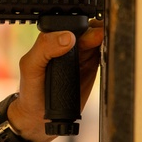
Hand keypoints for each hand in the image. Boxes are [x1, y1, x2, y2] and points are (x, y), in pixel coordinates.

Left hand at [10, 20, 103, 141]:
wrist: (39, 115)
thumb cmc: (31, 89)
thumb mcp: (30, 66)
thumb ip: (44, 48)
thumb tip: (67, 37)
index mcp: (52, 39)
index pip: (72, 26)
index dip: (84, 28)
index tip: (92, 34)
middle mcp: (68, 45)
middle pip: (91, 31)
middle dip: (100, 33)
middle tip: (104, 40)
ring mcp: (82, 57)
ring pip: (101, 42)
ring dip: (108, 42)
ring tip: (110, 48)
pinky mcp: (92, 69)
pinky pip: (105, 57)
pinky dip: (111, 54)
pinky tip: (112, 56)